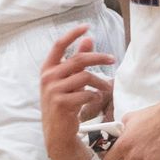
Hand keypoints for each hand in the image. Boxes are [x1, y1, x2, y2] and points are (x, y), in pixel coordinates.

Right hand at [40, 25, 114, 159]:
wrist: (56, 133)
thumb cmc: (64, 103)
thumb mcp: (67, 80)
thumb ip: (76, 60)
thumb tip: (89, 39)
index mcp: (47, 69)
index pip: (58, 45)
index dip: (72, 34)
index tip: (86, 26)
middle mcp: (48, 77)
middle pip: (78, 59)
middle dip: (98, 57)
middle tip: (112, 59)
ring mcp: (53, 91)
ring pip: (85, 77)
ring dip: (100, 82)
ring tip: (106, 88)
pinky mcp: (61, 103)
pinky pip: (86, 93)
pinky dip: (95, 95)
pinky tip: (95, 99)